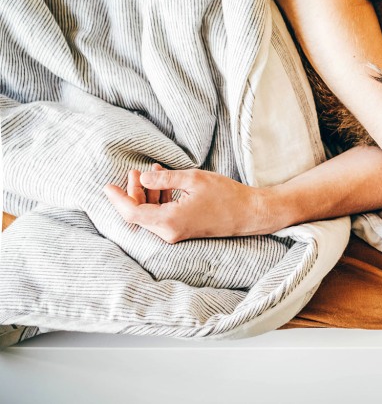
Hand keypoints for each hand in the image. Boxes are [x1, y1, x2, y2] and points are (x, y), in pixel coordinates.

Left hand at [103, 164, 270, 242]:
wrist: (249, 213)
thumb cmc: (225, 195)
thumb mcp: (193, 179)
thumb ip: (164, 180)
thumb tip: (142, 178)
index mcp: (169, 221)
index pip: (132, 213)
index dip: (118, 198)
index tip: (108, 185)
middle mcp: (169, 232)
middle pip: (138, 215)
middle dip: (133, 192)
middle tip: (133, 172)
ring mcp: (176, 234)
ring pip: (149, 215)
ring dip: (145, 195)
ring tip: (148, 173)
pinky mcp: (182, 231)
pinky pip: (161, 217)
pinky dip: (157, 200)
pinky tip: (162, 183)